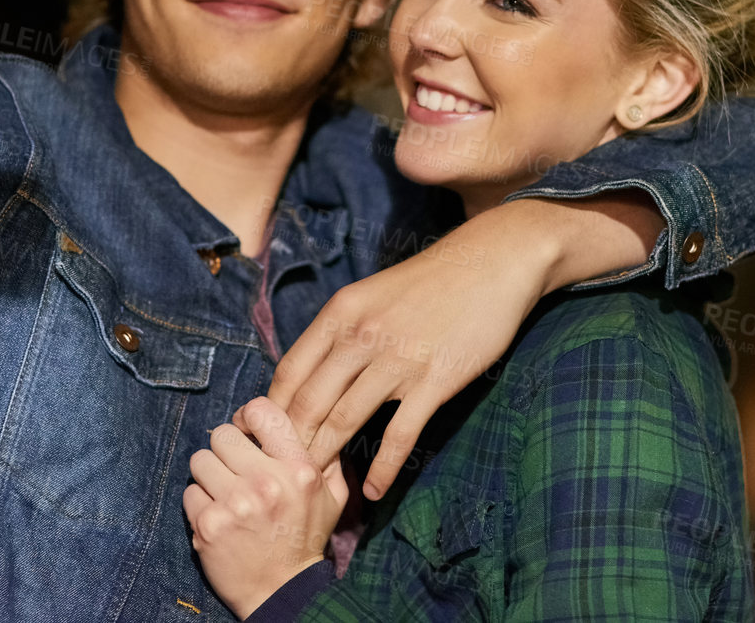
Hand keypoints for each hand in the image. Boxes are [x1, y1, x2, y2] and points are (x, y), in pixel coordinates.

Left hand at [183, 398, 349, 619]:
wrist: (283, 592)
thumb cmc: (305, 539)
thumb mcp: (333, 496)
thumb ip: (327, 456)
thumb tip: (312, 421)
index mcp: (299, 469)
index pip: (261, 410)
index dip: (247, 416)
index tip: (246, 432)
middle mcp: (267, 482)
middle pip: (222, 434)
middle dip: (225, 451)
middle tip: (234, 470)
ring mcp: (235, 504)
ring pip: (200, 460)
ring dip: (209, 475)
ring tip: (224, 494)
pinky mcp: (208, 525)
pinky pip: (189, 491)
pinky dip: (199, 503)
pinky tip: (216, 516)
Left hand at [267, 194, 658, 499]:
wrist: (492, 263)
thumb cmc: (431, 282)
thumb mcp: (372, 294)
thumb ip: (341, 330)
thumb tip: (310, 373)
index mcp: (342, 312)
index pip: (290, 372)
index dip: (270, 412)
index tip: (263, 439)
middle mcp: (362, 335)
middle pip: (309, 402)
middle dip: (290, 444)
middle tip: (280, 475)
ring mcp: (399, 359)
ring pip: (345, 421)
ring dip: (326, 460)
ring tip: (315, 489)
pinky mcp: (435, 380)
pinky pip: (400, 435)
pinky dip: (383, 469)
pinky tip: (373, 490)